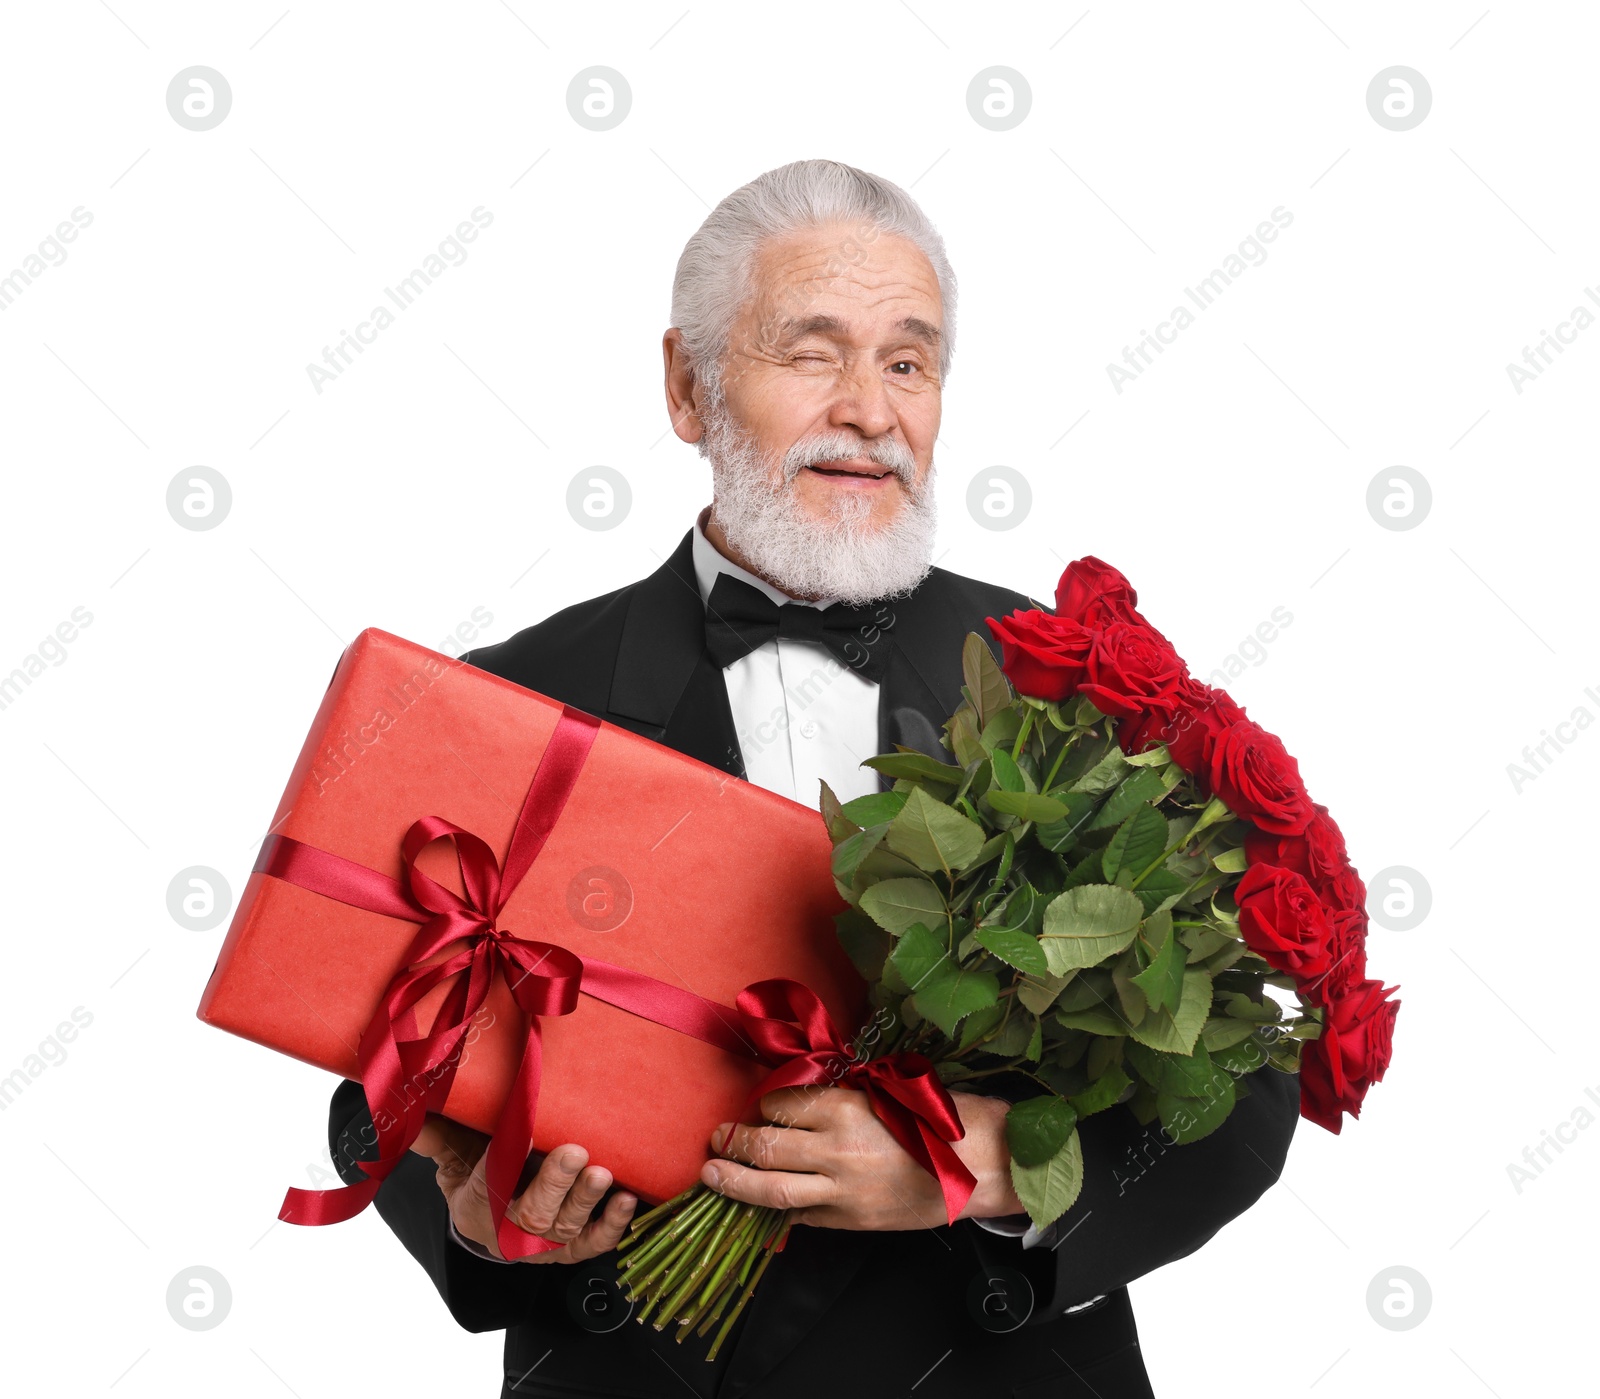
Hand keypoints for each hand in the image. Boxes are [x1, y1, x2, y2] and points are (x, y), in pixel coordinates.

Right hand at [410, 1115, 635, 1261]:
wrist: (493, 1229)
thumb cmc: (478, 1181)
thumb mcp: (453, 1159)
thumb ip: (438, 1136)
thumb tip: (409, 1110)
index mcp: (480, 1205)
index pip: (487, 1184)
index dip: (502, 1163)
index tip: (520, 1135)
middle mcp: (516, 1229)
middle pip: (534, 1211)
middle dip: (555, 1182)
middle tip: (575, 1152)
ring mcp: (548, 1243)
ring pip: (567, 1226)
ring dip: (587, 1200)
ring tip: (603, 1174)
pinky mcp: (576, 1248)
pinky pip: (596, 1243)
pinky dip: (613, 1225)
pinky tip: (627, 1200)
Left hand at [700, 1087, 1021, 1229]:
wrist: (980, 1165)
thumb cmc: (939, 1119)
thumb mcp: (886, 1090)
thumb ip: (842, 1097)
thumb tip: (802, 1098)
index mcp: (843, 1108)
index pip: (780, 1104)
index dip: (765, 1104)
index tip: (762, 1105)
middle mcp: (834, 1149)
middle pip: (766, 1146)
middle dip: (734, 1142)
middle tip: (717, 1137)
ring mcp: (841, 1190)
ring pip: (771, 1189)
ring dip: (735, 1182)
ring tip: (712, 1174)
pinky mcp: (851, 1220)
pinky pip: (801, 1217)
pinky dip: (776, 1212)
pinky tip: (758, 1207)